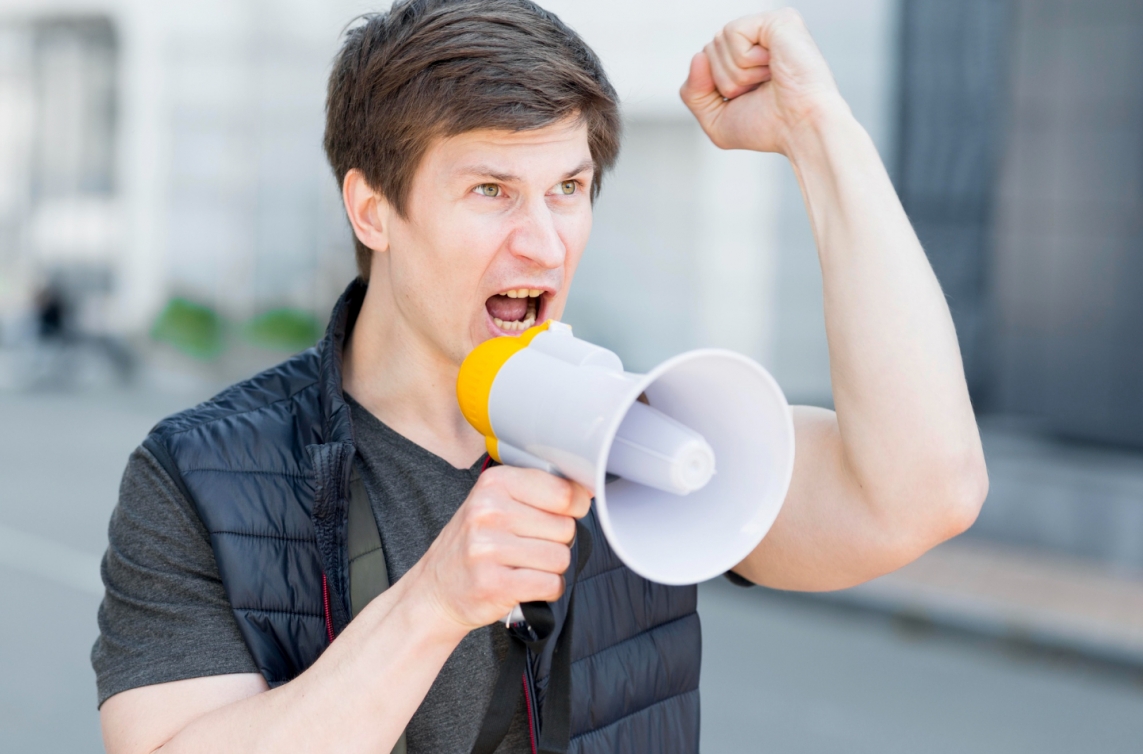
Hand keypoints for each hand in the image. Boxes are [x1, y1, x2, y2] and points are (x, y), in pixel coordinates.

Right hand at [410, 466, 591, 630]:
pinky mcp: (494, 583)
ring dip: (550, 568)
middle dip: (556, 541)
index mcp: (494, 483)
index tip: (565, 513)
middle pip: (566, 528)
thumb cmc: (474, 544)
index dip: (574, 507)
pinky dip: (546, 589)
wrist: (435, 588)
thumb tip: (586, 490)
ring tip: (524, 565)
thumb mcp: (495, 502)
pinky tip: (524, 583)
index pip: (563, 491)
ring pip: (561, 558)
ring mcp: (488, 548)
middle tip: (529, 545)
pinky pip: (551, 584)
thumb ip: (538, 491)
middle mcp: (488, 511)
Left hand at [680, 9, 845, 154]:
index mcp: (746, 58)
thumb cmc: (770, 127)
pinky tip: (772, 66)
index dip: (715, 88)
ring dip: (738, 74)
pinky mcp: (776, 19)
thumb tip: (698, 56)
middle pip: (707, 52)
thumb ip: (693, 92)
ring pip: (717, 44)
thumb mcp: (716, 119)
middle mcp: (758, 39)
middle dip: (726, 82)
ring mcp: (768, 27)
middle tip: (760, 90)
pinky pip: (731, 33)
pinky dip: (746, 59)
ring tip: (770, 79)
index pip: (704, 61)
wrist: (801, 128)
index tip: (749, 99)